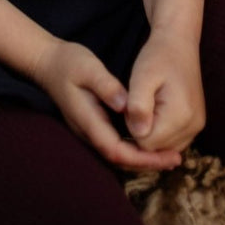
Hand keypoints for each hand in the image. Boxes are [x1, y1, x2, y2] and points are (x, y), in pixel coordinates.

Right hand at [31, 37, 172, 170]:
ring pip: (119, 155)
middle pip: (120, 159)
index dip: (142, 157)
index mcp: (88, 120)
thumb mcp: (88, 67)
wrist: (48, 63)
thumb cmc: (69, 62)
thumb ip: (106, 85)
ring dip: (143, 158)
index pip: (117, 150)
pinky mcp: (94, 126)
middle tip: (176, 160)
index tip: (166, 155)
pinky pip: (117, 144)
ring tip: (169, 156)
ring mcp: (90, 131)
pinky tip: (151, 142)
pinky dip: (135, 147)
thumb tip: (125, 104)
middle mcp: (89, 132)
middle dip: (148, 162)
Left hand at [124, 28, 205, 167]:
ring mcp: (197, 127)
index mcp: (180, 116)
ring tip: (149, 103)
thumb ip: (138, 106)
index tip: (132, 102)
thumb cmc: (158, 56)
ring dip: (152, 131)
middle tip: (140, 101)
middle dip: (142, 130)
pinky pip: (173, 141)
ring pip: (164, 147)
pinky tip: (156, 109)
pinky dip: (161, 131)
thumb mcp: (142, 76)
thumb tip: (138, 134)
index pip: (146, 143)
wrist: (179, 43)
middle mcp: (194, 126)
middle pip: (156, 148)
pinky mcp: (196, 125)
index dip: (132, 125)